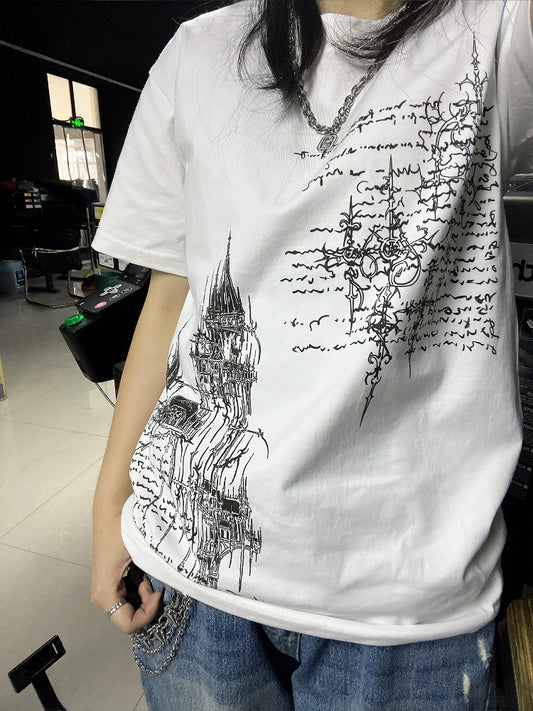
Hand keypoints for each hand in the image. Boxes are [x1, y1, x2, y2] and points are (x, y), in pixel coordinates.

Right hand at [91, 510, 161, 633]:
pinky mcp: (113, 580)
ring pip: (132, 605)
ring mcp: (107, 588)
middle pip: (131, 616)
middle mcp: (103, 596)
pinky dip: (141, 586)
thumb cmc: (123, 530)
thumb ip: (151, 576)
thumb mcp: (139, 555)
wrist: (112, 508)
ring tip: (150, 573)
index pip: (129, 624)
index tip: (159, 592)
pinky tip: (144, 570)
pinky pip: (130, 593)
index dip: (148, 613)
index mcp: (105, 595)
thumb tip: (165, 594)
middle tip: (156, 583)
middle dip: (147, 604)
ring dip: (145, 594)